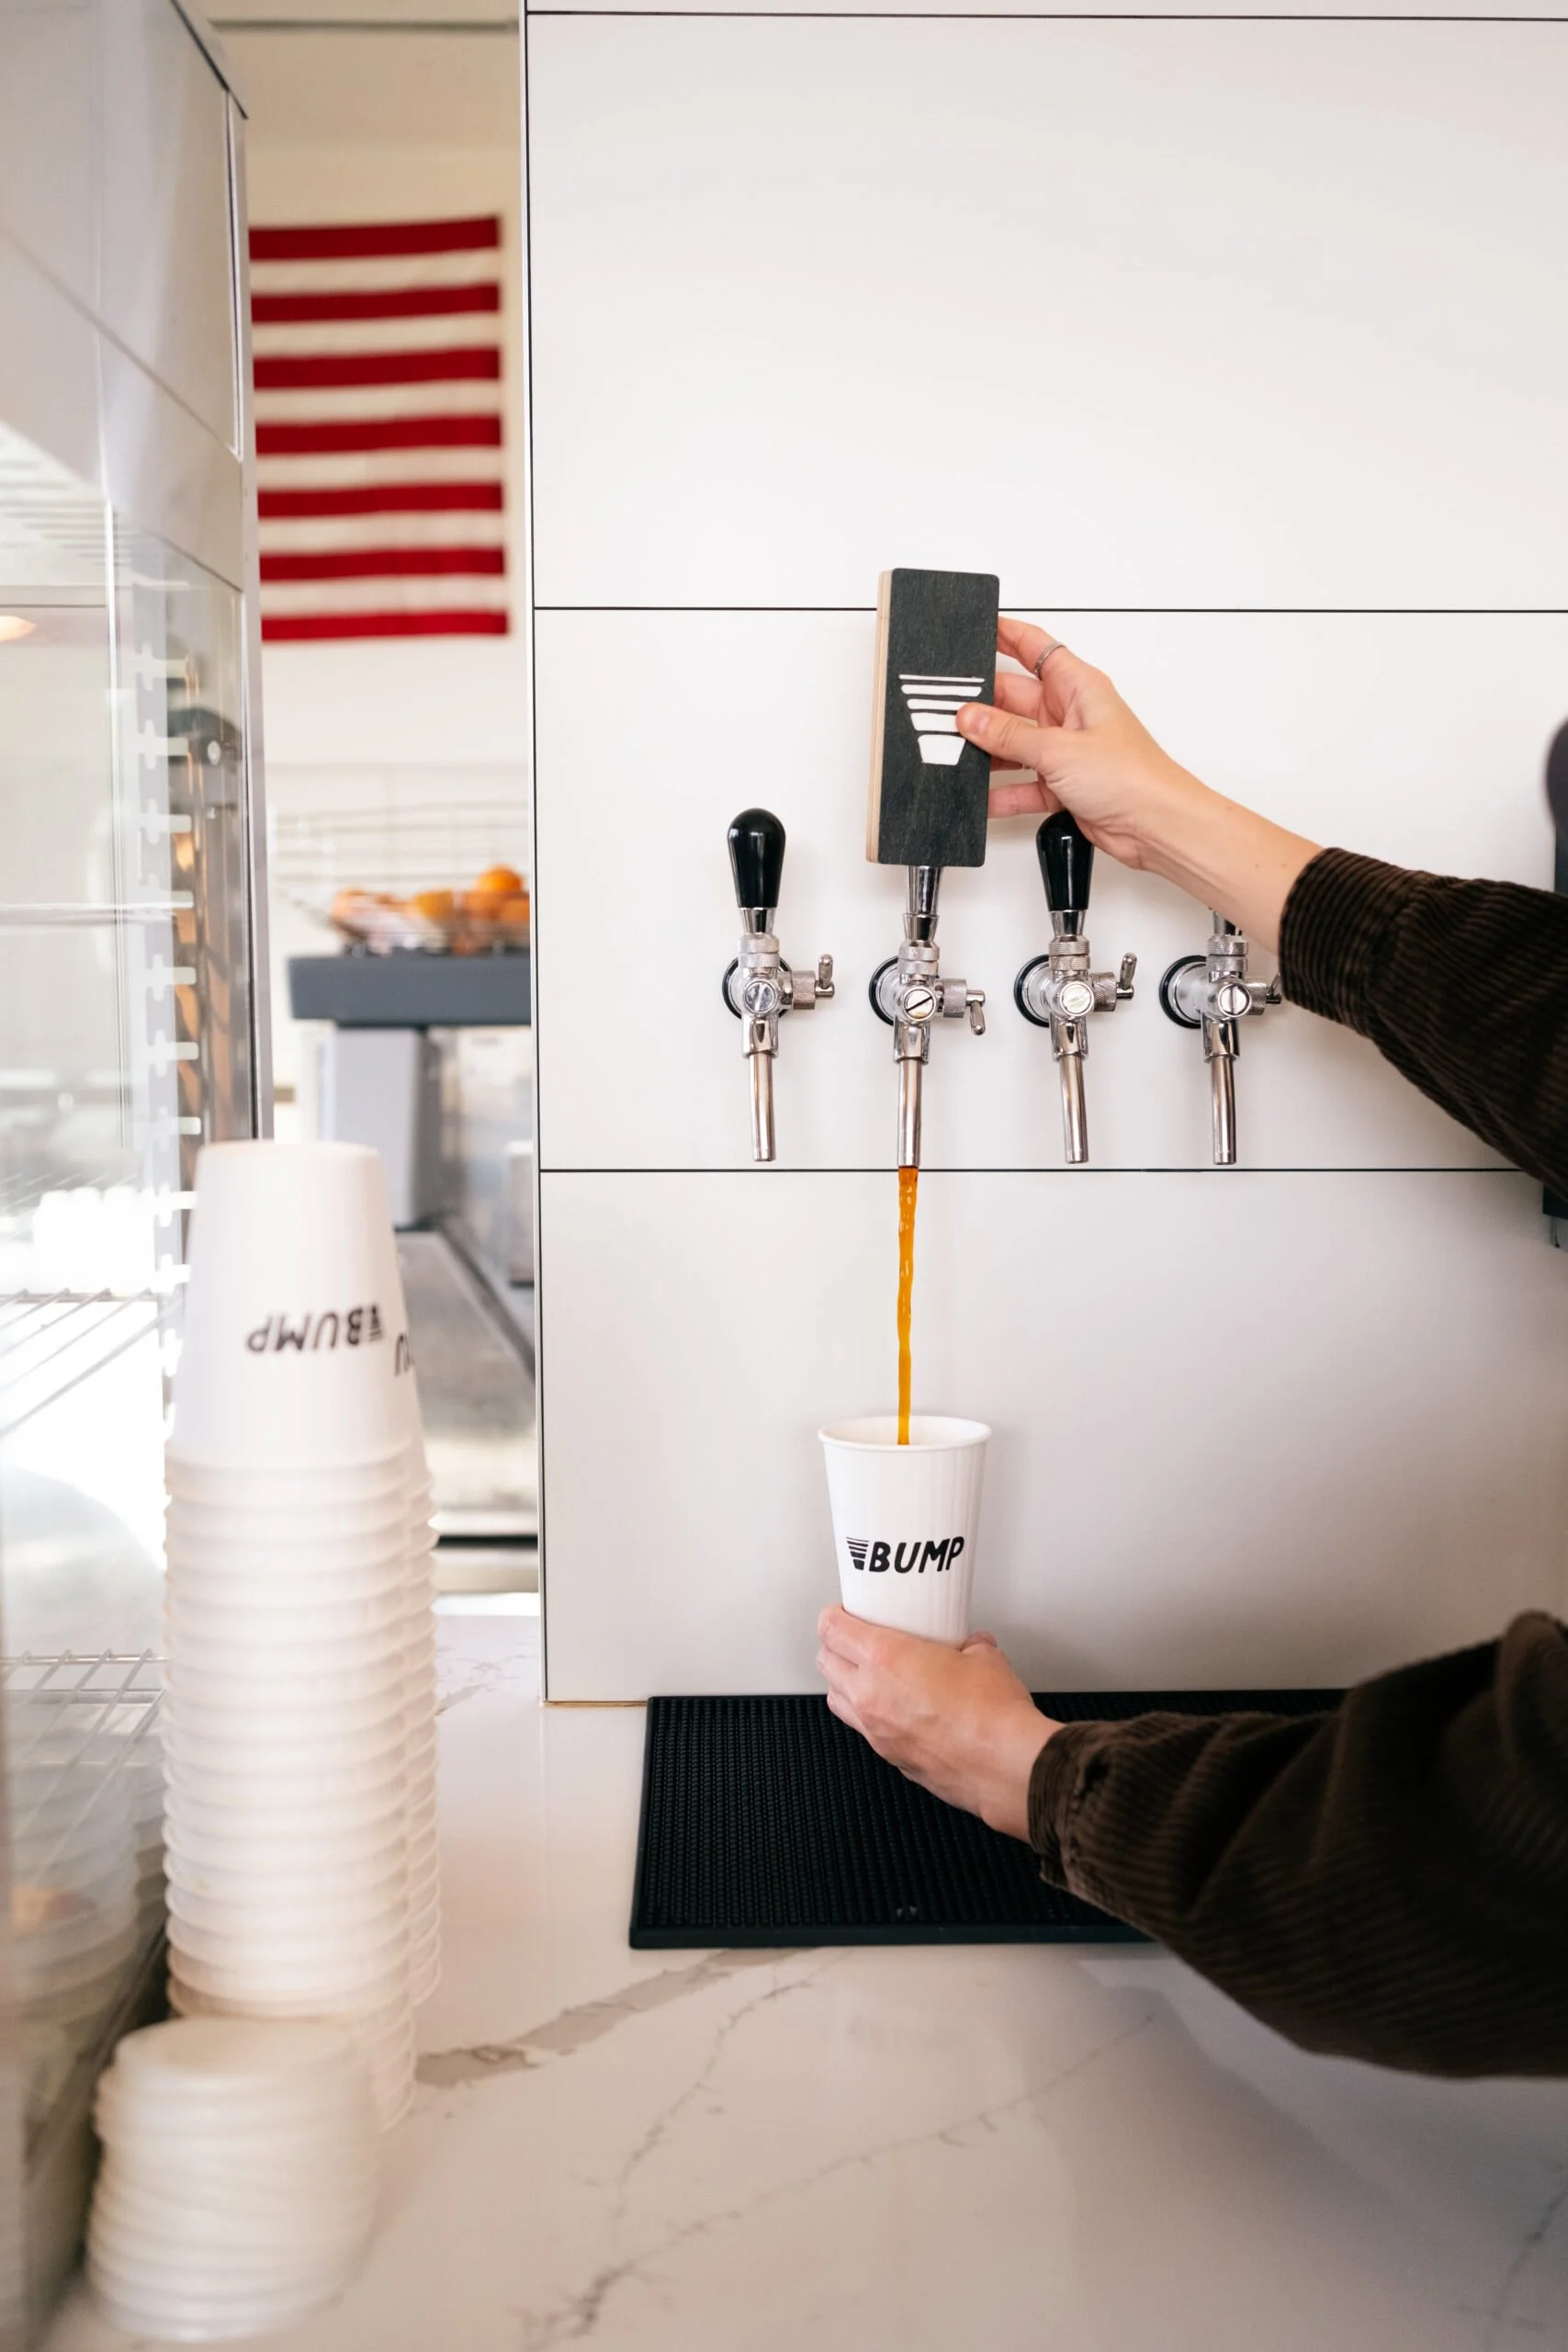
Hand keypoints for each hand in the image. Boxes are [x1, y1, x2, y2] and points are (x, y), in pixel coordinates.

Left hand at [816, 1606, 1057, 1843]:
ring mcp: (877, 1731)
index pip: (832, 1630)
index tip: (842, 1613)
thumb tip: (973, 1645)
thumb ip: (970, 1645)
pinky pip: (864, 1730)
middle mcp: (871, 1695)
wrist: (1006, 1766)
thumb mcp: (984, 1657)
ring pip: (836, 1699)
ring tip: (867, 1675)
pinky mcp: (890, 1757)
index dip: (833, 1616)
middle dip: (834, 1647)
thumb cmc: (992, 1715)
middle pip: (825, 1663)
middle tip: (853, 1639)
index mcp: (886, 1659)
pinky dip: (869, 1716)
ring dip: (844, 1683)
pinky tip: (896, 1710)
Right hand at [955, 616, 1320, 951]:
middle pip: (1014, 698)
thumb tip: (971, 718)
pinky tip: (983, 798)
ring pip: (1014, 743)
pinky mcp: (1063, 784)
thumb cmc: (1132, 776)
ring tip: (958, 754)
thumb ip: (1009, 735)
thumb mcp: (1058, 749)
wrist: (1155, 825)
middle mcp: (1071, 714)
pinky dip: (1003, 792)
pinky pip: (1022, 783)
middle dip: (983, 705)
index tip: (976, 628)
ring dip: (990, 752)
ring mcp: (1065, 750)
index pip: (1035, 648)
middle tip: (948, 709)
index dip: (1006, 634)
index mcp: (1078, 686)